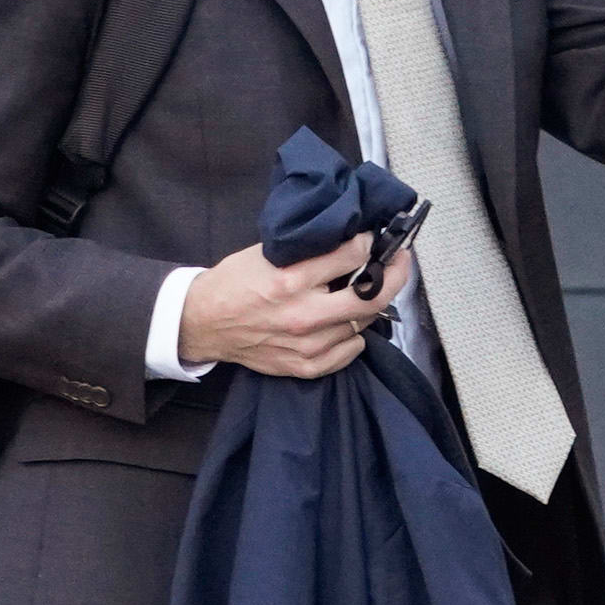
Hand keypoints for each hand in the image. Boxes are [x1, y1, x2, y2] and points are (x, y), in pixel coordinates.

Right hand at [176, 241, 414, 377]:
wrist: (204, 323)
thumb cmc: (235, 282)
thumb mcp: (266, 253)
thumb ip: (307, 249)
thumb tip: (347, 238)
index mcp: (291, 280)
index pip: (351, 256)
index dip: (368, 242)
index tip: (373, 238)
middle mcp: (303, 315)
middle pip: (371, 298)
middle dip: (394, 274)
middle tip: (399, 262)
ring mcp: (306, 345)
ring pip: (362, 324)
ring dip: (369, 305)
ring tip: (368, 291)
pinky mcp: (304, 366)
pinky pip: (349, 352)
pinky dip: (354, 336)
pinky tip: (348, 324)